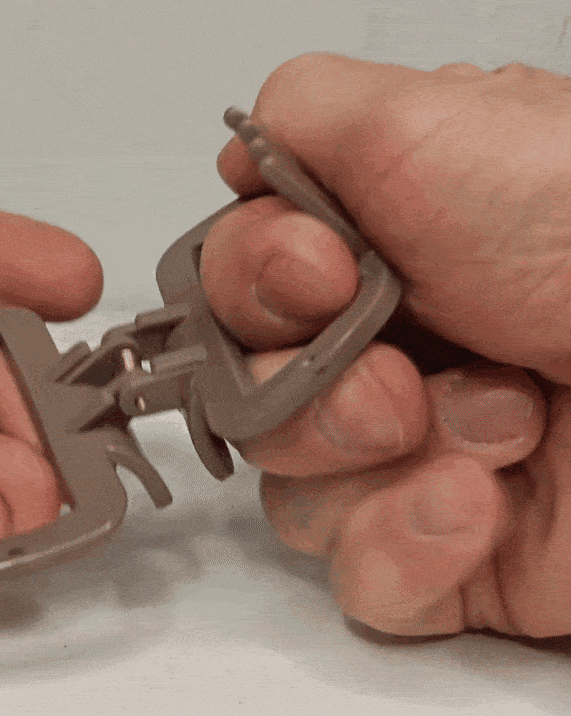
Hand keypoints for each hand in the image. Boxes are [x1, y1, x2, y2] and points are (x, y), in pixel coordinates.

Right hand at [202, 54, 570, 636]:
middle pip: (246, 405)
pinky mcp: (437, 553)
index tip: (325, 279)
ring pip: (292, 497)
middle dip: (314, 391)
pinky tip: (480, 505)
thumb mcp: (430, 125)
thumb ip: (298, 120)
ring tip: (501, 423)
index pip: (228, 300)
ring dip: (382, 463)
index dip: (251, 297)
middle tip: (401, 370)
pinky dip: (409, 548)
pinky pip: (360, 579)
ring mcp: (400, 463)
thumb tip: (234, 166)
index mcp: (360, 269)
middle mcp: (373, 362)